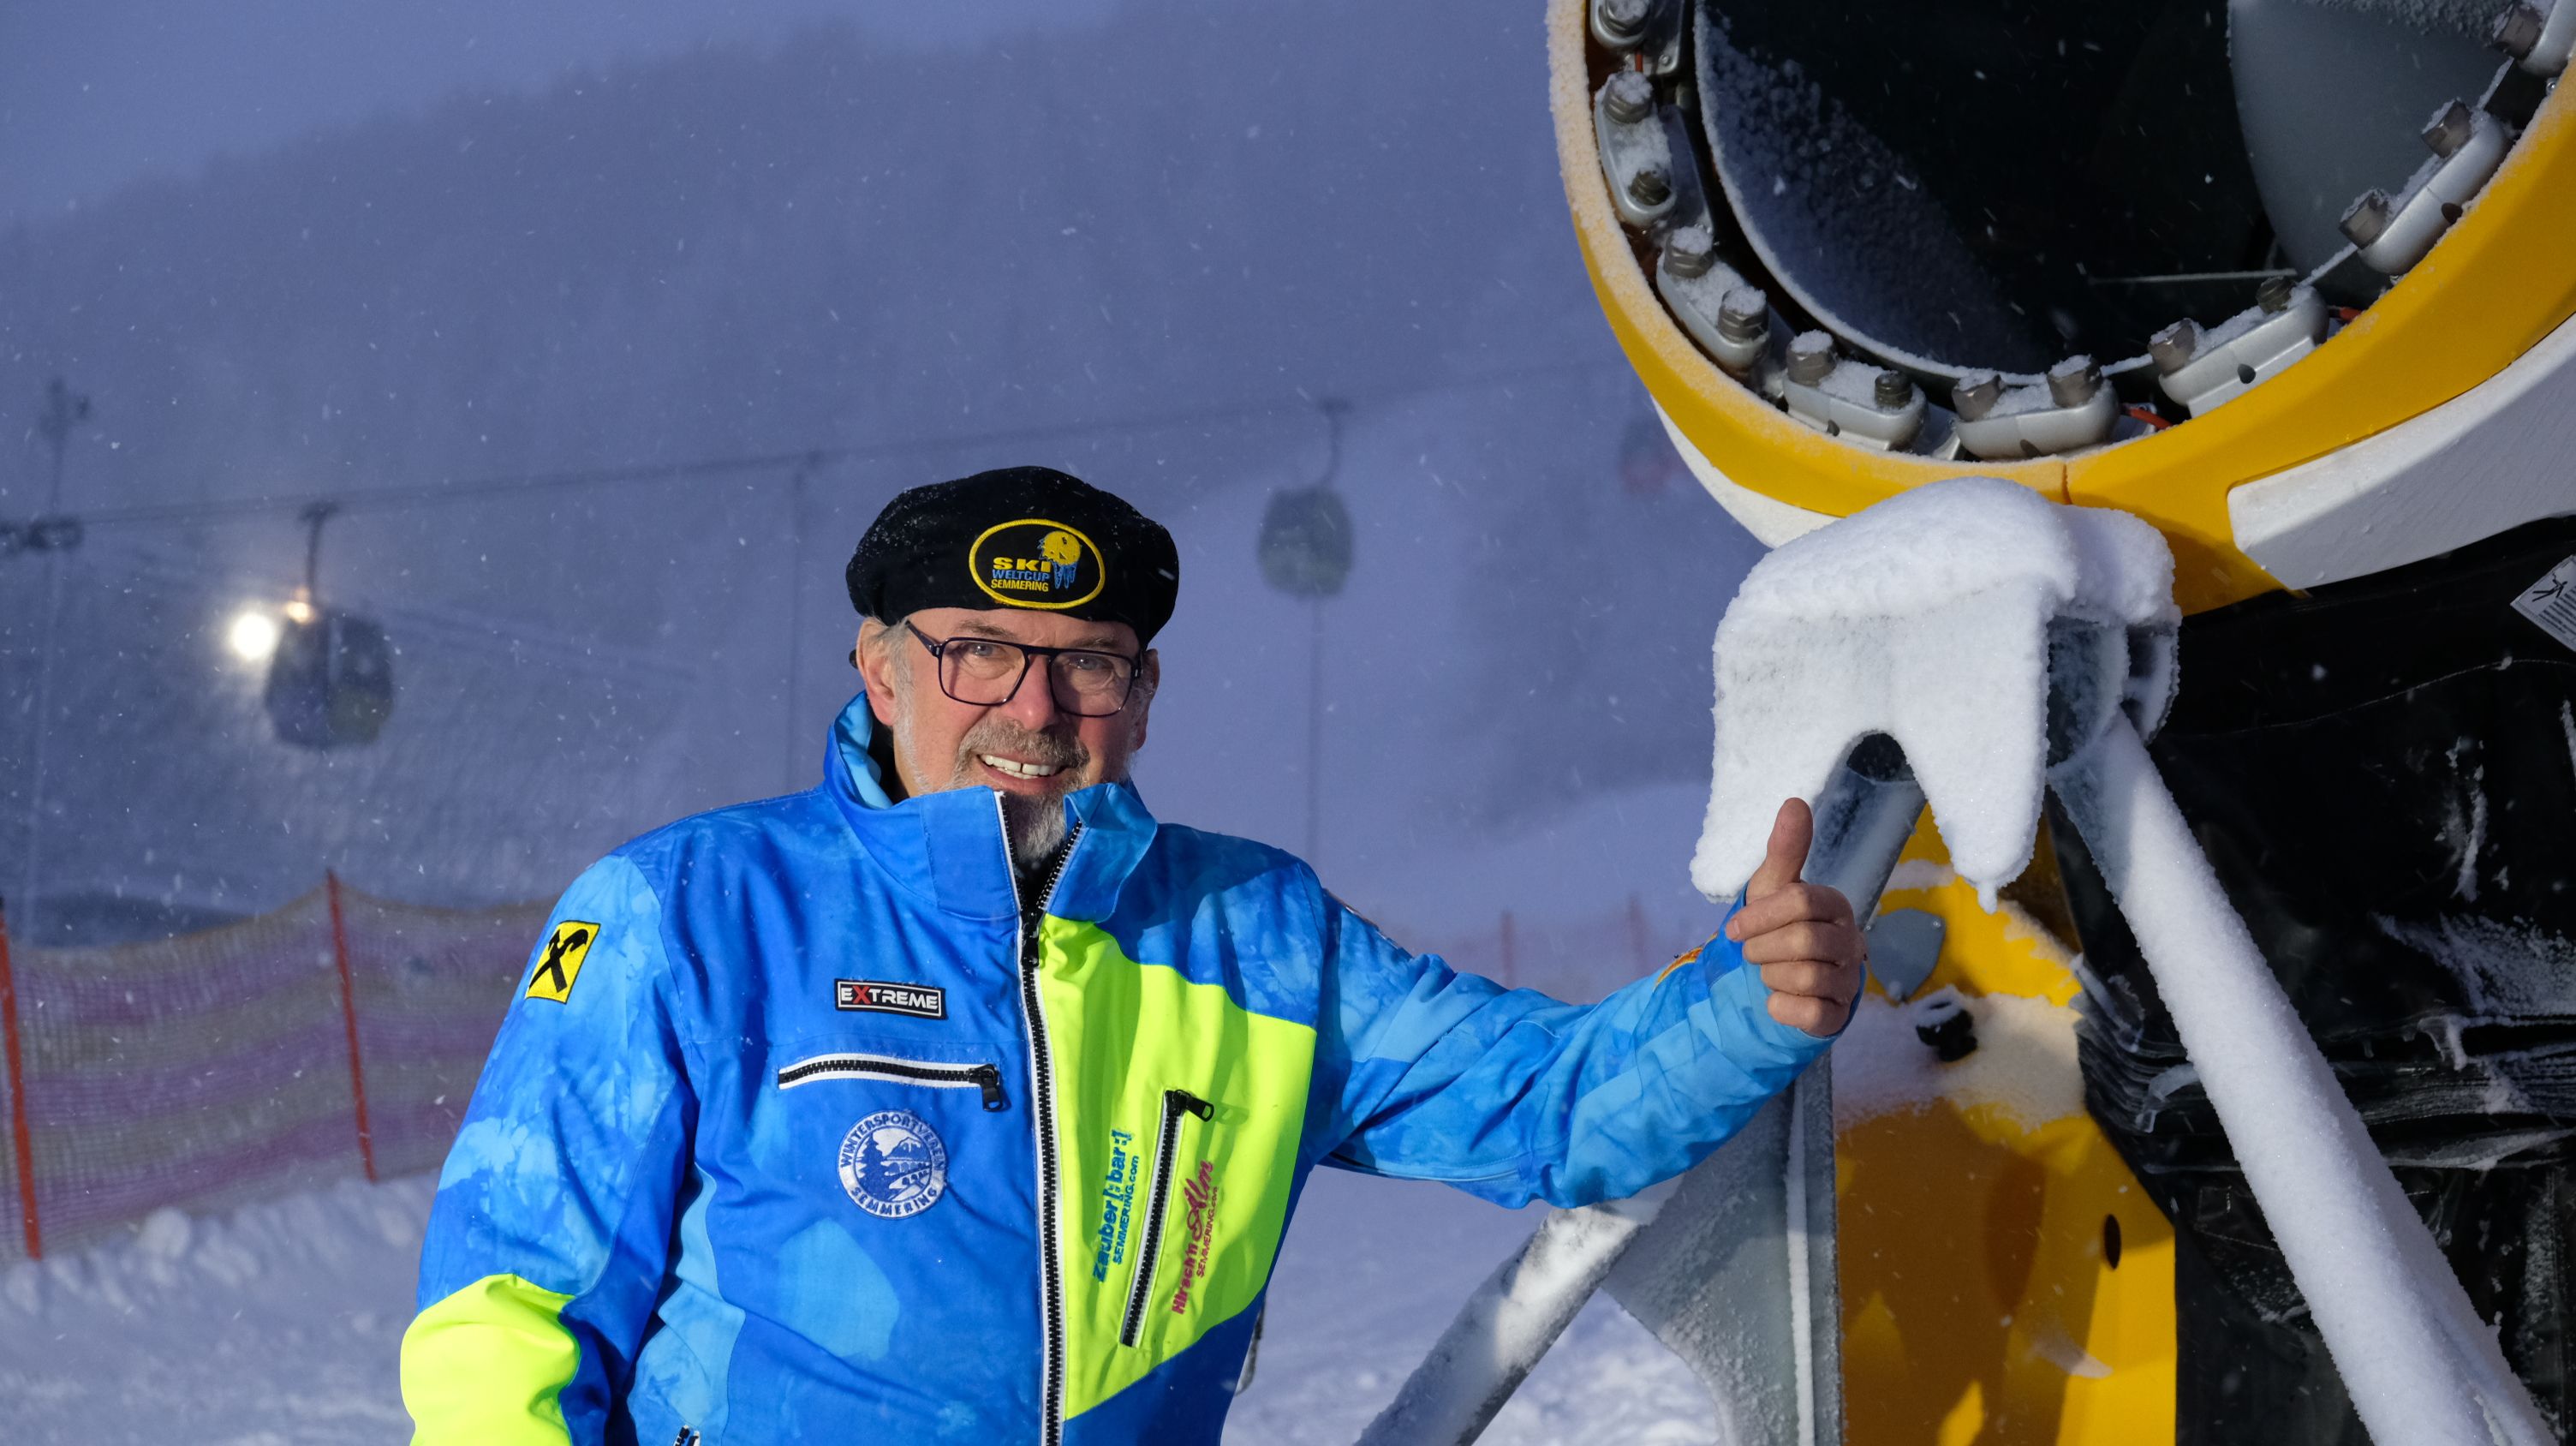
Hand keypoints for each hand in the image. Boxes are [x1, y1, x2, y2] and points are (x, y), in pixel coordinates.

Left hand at [1723, 798, 1865, 1037]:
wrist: (1769, 982)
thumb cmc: (1774, 929)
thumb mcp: (1771, 890)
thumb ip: (1785, 850)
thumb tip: (1794, 802)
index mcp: (1834, 906)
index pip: (1801, 902)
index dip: (1761, 916)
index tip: (1735, 930)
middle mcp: (1851, 942)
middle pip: (1804, 940)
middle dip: (1763, 949)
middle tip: (1752, 954)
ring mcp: (1848, 980)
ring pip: (1806, 977)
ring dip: (1771, 976)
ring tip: (1768, 974)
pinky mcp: (1838, 1016)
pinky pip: (1811, 1013)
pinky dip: (1782, 1007)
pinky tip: (1777, 1001)